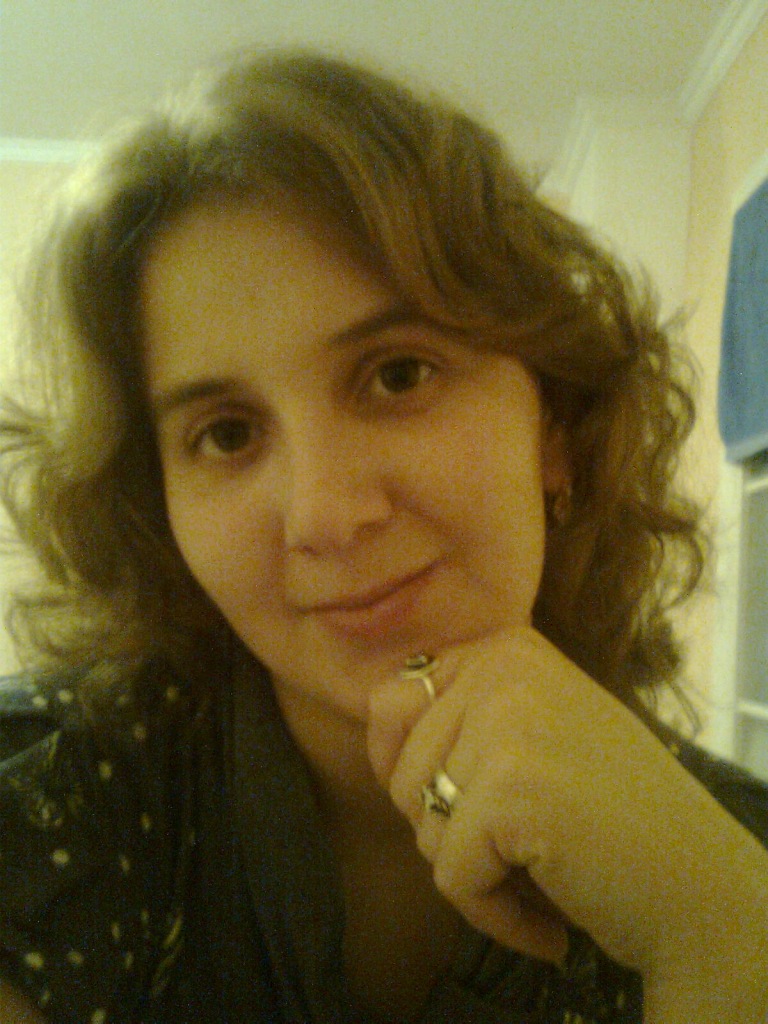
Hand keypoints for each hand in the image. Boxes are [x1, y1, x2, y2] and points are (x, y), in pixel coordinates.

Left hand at [367, 628, 767, 1019]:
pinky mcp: (509, 791)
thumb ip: (464, 707)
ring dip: (474, 870)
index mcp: (505, 648)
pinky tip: (546, 912)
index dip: (410, 768)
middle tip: (525, 838)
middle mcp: (502, 669)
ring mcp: (505, 725)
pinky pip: (450, 877)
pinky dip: (492, 913)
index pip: (389, 702)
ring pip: (420, 826)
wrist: (699, 881)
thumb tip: (374, 712)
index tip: (470, 799)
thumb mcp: (535, 725)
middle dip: (450, 828)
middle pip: (399, 772)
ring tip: (541, 866)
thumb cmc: (614, 811)